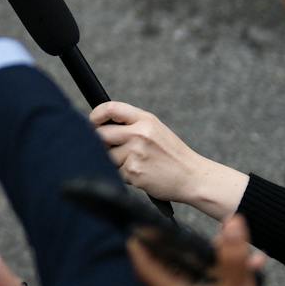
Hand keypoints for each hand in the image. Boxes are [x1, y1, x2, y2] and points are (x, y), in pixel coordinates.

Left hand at [90, 102, 249, 219]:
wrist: (192, 177)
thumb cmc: (172, 154)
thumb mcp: (156, 130)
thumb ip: (131, 125)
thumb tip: (99, 127)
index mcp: (145, 119)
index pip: (111, 108)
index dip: (96, 115)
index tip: (92, 122)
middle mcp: (139, 133)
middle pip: (101, 135)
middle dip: (101, 144)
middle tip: (112, 150)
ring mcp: (136, 153)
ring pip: (107, 156)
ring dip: (115, 163)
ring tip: (136, 164)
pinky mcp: (134, 172)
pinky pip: (116, 173)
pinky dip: (124, 176)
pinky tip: (140, 174)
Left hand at [129, 215, 284, 285]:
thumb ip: (233, 258)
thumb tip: (231, 224)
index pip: (147, 269)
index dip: (140, 245)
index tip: (136, 225)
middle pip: (167, 271)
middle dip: (172, 247)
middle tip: (174, 226)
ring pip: (193, 279)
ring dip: (206, 260)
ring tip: (221, 241)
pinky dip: (225, 276)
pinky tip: (251, 267)